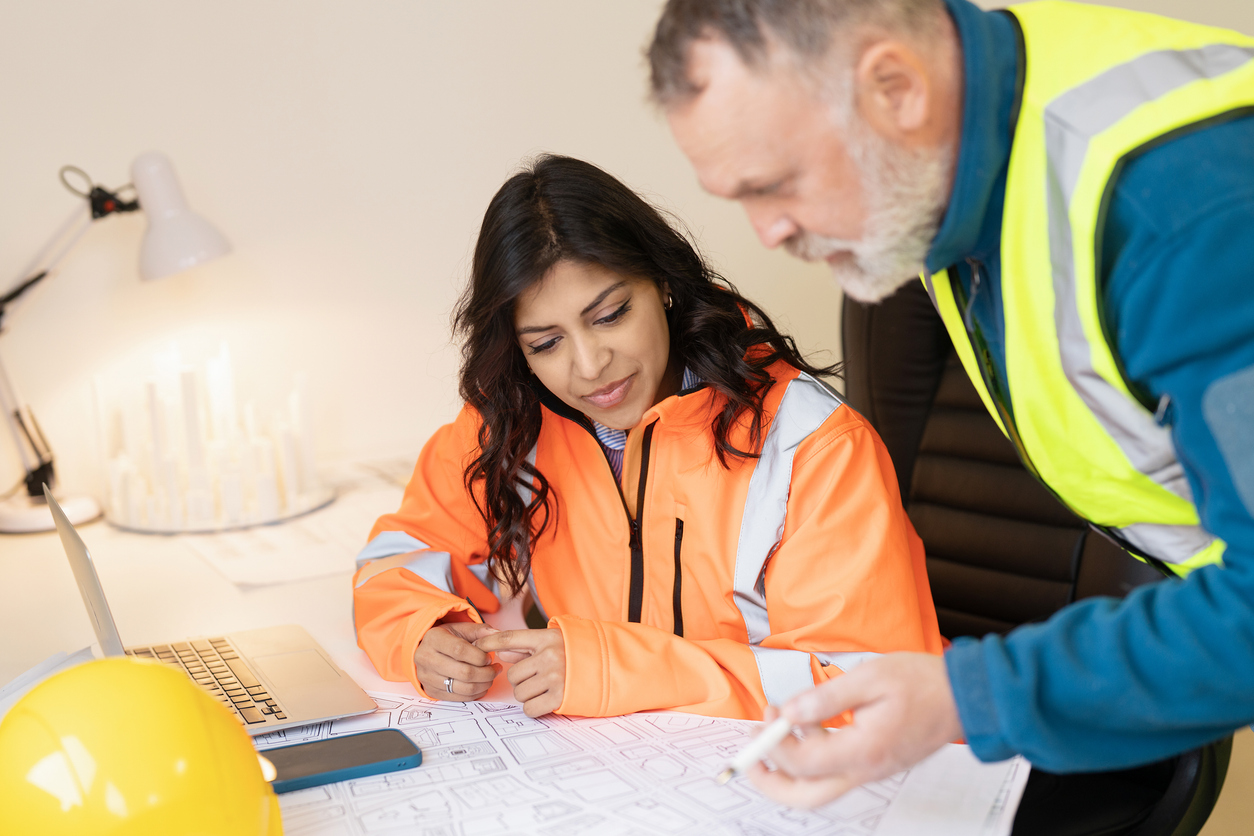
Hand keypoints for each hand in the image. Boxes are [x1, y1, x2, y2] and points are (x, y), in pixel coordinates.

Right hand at [413, 622, 501, 701]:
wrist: (428, 651)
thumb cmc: (448, 639)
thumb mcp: (461, 629)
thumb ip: (480, 630)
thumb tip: (497, 634)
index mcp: (433, 639)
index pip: (459, 650)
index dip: (479, 656)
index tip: (489, 657)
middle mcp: (425, 658)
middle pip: (463, 672)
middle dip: (486, 673)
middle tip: (495, 669)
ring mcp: (426, 677)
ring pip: (463, 688)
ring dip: (483, 684)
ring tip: (491, 676)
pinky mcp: (431, 691)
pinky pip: (458, 697)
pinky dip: (475, 693)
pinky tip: (481, 684)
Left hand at [475, 628, 565, 716]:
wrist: (606, 669)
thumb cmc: (574, 656)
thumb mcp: (551, 643)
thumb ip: (524, 648)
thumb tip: (500, 653)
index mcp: (546, 639)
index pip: (508, 638)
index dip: (488, 643)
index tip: (476, 646)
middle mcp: (549, 656)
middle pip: (512, 674)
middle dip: (519, 680)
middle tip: (535, 678)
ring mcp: (554, 677)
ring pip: (519, 692)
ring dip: (526, 694)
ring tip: (543, 688)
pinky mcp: (559, 697)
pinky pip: (529, 708)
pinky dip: (533, 707)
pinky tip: (544, 700)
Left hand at [747, 652, 962, 807]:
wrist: (965, 697)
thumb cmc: (923, 683)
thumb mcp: (871, 677)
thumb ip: (826, 697)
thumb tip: (789, 711)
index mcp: (863, 750)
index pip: (803, 764)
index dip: (775, 743)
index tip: (767, 715)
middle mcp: (865, 769)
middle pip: (805, 797)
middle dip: (770, 781)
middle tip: (750, 755)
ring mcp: (870, 770)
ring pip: (818, 788)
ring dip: (788, 766)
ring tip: (775, 726)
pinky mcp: (873, 762)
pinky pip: (834, 771)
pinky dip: (812, 754)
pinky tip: (809, 722)